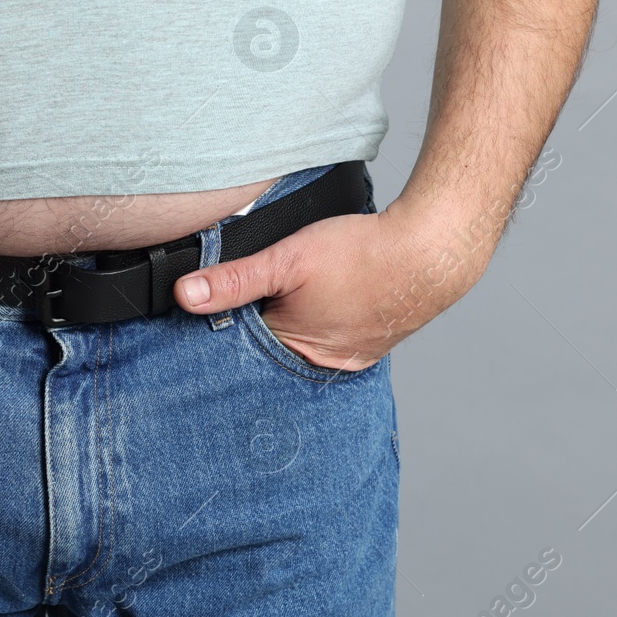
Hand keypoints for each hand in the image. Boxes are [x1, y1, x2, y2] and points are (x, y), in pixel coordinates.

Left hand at [172, 197, 491, 370]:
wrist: (431, 251)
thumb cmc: (364, 254)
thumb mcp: (287, 258)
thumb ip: (235, 278)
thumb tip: (186, 294)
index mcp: (293, 352)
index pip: (240, 348)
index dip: (226, 323)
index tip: (217, 304)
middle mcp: (319, 366)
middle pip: (269, 349)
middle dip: (257, 326)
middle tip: (262, 294)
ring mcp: (346, 359)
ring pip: (300, 344)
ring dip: (290, 323)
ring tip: (297, 295)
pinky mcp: (367, 346)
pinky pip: (330, 341)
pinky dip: (320, 323)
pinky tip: (325, 301)